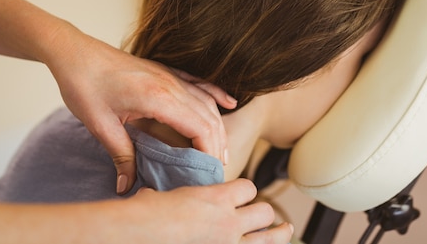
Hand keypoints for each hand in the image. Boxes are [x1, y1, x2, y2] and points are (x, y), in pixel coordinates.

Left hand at [44, 23, 236, 193]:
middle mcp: (171, 85)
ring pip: (207, 102)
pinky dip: (216, 95)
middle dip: (218, 145)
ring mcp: (170, 76)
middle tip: (216, 171)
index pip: (200, 128)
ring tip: (222, 151)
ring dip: (218, 126)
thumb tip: (127, 186)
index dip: (209, 152)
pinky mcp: (166, 71)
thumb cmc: (83, 86)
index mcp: (158, 99)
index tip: (209, 173)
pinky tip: (229, 103)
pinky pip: (199, 84)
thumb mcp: (100, 125)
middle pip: (209, 118)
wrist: (75, 53)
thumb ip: (120, 155)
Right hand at [126, 179, 293, 243]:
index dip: (245, 191)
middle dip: (264, 213)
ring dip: (279, 234)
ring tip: (286, 229)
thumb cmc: (146, 215)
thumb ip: (177, 198)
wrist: (140, 233)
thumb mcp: (166, 196)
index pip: (249, 188)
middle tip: (263, 215)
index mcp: (217, 199)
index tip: (241, 195)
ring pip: (270, 237)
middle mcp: (229, 222)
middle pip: (265, 211)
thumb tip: (158, 196)